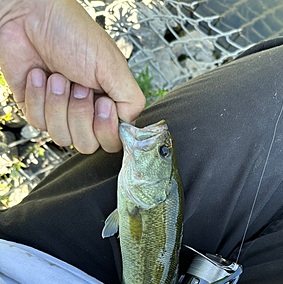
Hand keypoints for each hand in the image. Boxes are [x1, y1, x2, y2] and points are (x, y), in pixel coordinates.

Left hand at [0, 0, 144, 153]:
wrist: (29, 16)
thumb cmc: (72, 32)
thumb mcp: (112, 66)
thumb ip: (131, 100)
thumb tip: (130, 127)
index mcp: (108, 104)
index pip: (113, 141)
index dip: (106, 129)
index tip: (102, 104)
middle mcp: (85, 112)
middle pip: (87, 145)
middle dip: (80, 114)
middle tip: (78, 86)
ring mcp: (60, 113)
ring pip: (62, 137)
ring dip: (58, 104)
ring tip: (57, 77)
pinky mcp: (36, 110)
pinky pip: (39, 123)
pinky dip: (38, 97)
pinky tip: (40, 76)